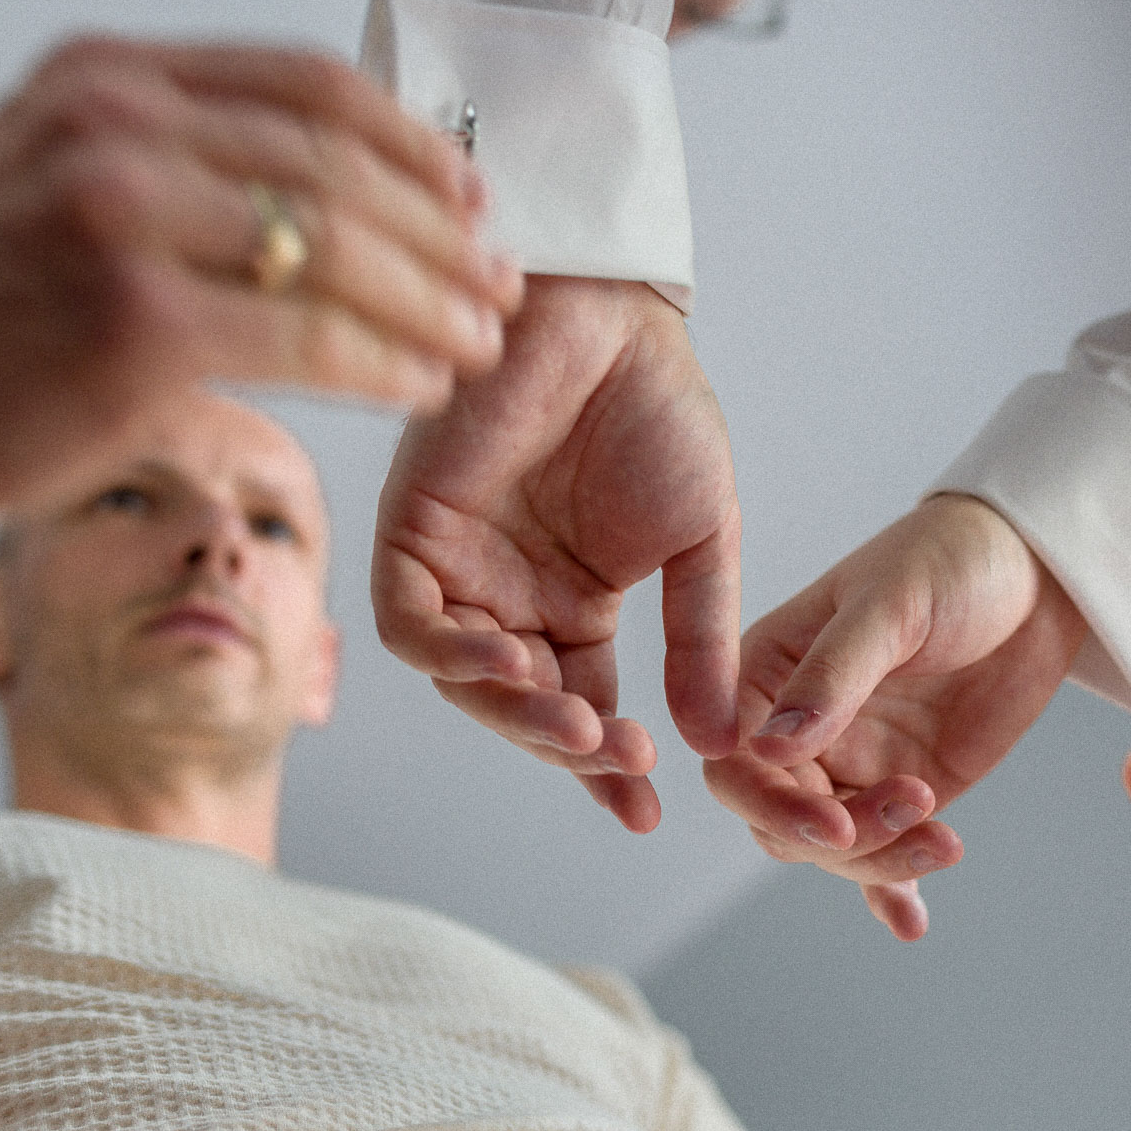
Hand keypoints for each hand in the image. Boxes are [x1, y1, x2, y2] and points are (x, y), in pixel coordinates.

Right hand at [0, 34, 519, 883]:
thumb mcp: (41, 194)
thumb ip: (165, 169)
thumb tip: (314, 193)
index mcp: (98, 78)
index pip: (304, 82)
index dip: (408, 141)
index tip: (466, 194)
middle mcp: (111, 124)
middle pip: (340, 159)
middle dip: (442, 227)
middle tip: (498, 277)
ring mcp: (121, 216)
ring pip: (341, 247)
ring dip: (432, 300)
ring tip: (480, 340)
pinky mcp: (137, 323)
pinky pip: (313, 338)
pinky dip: (387, 364)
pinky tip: (421, 387)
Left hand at [372, 274, 739, 831]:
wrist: (612, 315)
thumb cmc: (659, 409)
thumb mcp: (703, 540)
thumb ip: (699, 637)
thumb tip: (719, 741)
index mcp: (575, 609)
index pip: (584, 714)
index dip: (608, 771)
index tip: (644, 815)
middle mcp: (511, 599)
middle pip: (521, 706)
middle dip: (563, 746)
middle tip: (616, 760)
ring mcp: (460, 567)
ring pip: (463, 677)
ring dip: (511, 711)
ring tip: (574, 728)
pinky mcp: (413, 528)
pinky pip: (410, 618)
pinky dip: (452, 651)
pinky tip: (510, 660)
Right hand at [703, 494, 1087, 939]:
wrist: (1035, 572)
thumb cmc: (948, 561)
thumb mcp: (890, 606)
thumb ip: (834, 675)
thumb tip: (776, 750)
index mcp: (764, 672)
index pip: (733, 759)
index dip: (770, 802)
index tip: (833, 819)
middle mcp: (794, 726)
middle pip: (780, 818)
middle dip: (840, 835)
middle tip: (912, 810)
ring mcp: (850, 762)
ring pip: (834, 846)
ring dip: (881, 858)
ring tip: (944, 836)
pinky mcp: (904, 787)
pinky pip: (883, 855)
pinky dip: (893, 891)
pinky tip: (912, 922)